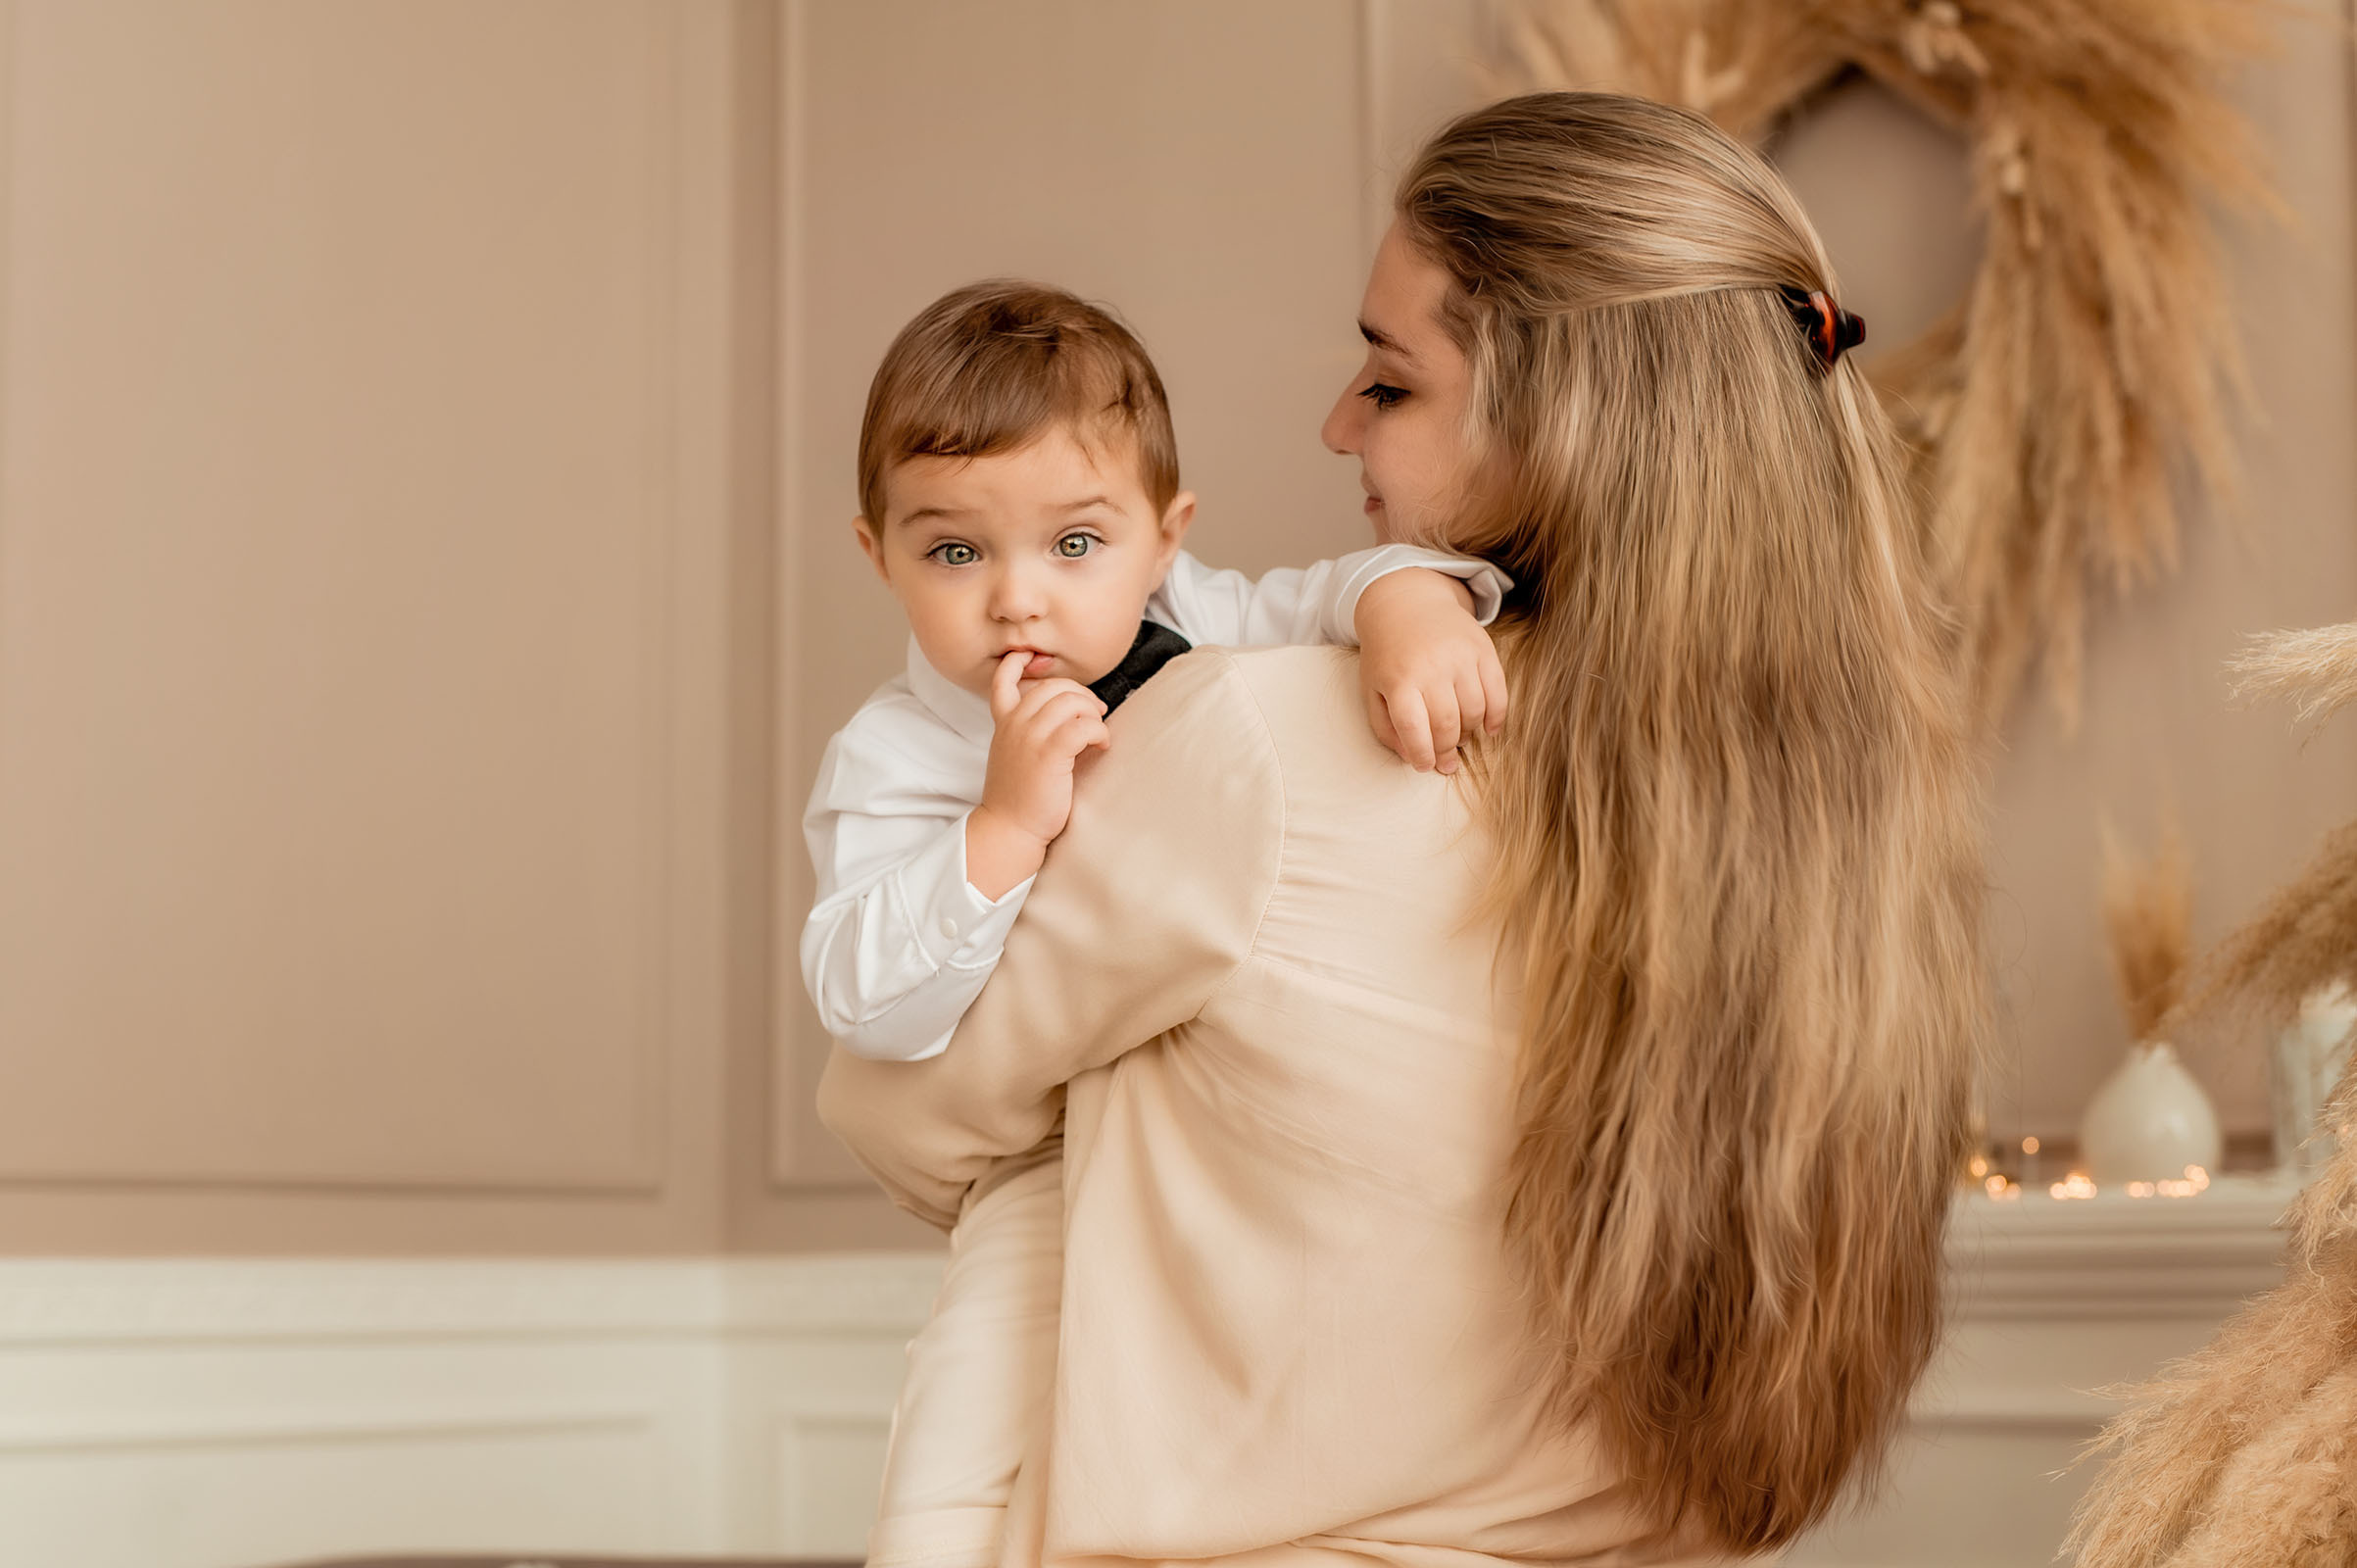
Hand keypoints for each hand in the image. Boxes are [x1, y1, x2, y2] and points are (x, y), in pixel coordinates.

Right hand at [967, 650, 1110, 896]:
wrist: (1009, 828)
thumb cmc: (1020, 797)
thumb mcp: (1016, 755)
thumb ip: (1033, 731)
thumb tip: (1072, 714)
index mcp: (1004, 722)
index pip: (1003, 680)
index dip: (1017, 662)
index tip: (1034, 659)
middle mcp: (1014, 724)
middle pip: (1054, 686)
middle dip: (1082, 694)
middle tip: (1096, 713)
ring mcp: (1030, 736)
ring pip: (1071, 701)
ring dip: (1093, 714)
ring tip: (1098, 734)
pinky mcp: (1050, 753)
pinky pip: (1084, 725)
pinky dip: (1099, 731)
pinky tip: (1102, 746)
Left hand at [1354, 569, 1508, 774]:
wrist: (1406, 602)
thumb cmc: (1388, 654)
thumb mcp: (1373, 688)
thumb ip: (1386, 726)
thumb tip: (1411, 757)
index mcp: (1399, 680)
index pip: (1414, 730)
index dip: (1422, 755)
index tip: (1425, 765)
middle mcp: (1431, 668)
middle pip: (1447, 725)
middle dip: (1447, 751)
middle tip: (1446, 762)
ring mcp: (1460, 657)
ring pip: (1474, 712)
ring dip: (1469, 734)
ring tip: (1460, 738)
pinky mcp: (1483, 649)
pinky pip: (1498, 693)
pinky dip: (1497, 717)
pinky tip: (1488, 729)